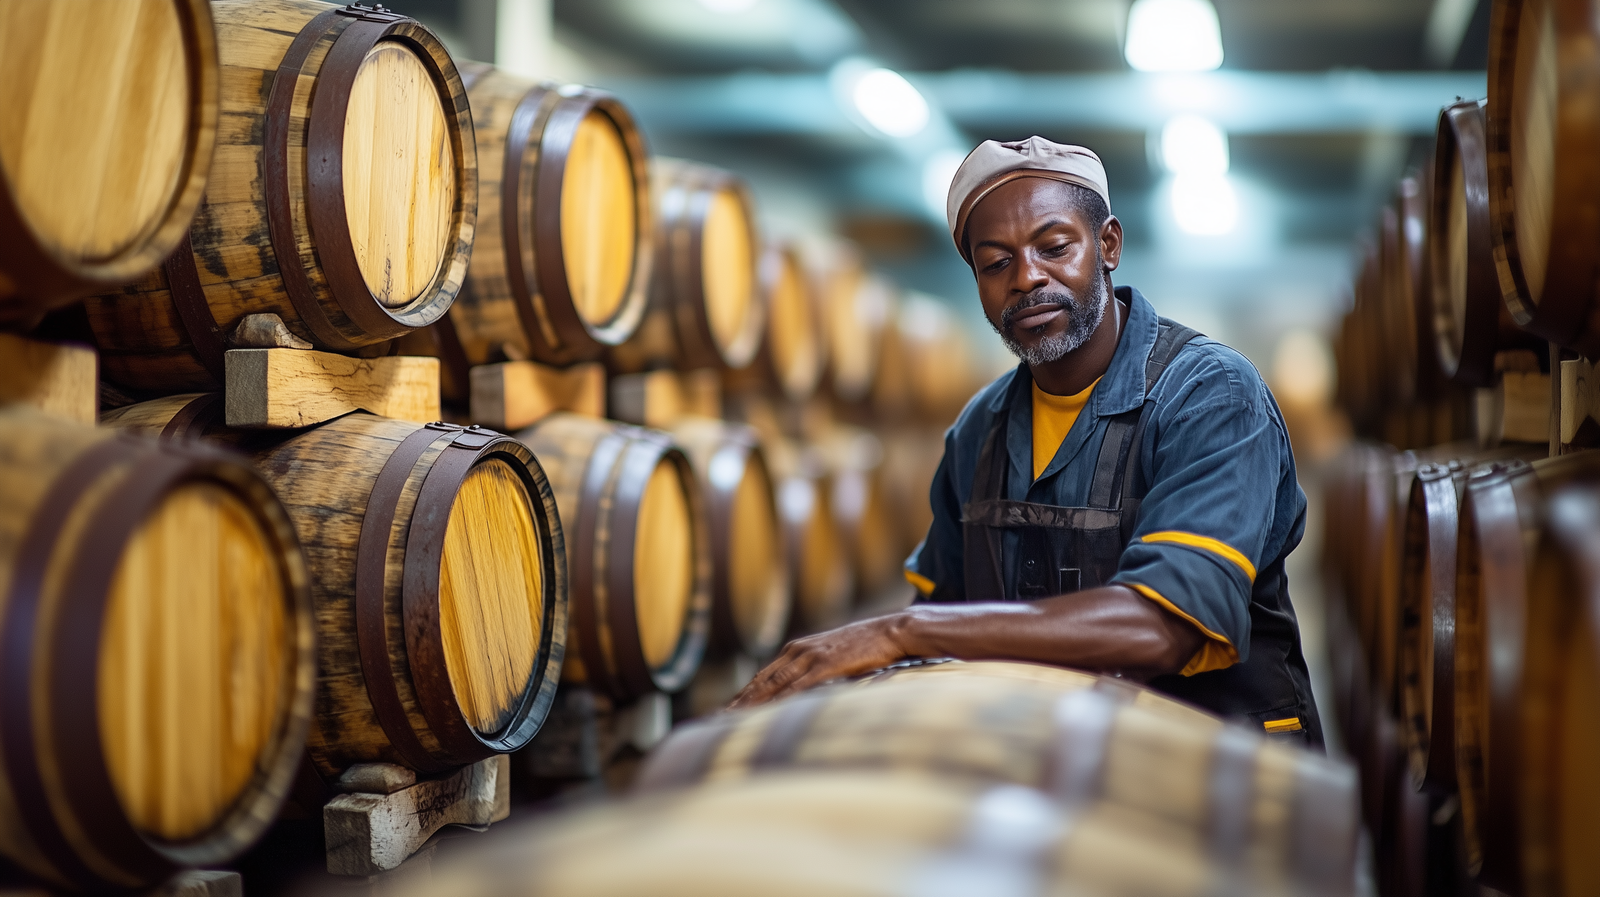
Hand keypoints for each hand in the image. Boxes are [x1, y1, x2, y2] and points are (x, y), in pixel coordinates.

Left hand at [728, 614, 913, 708]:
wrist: (891, 631)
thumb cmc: (865, 648)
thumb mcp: (832, 658)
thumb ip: (814, 673)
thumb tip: (801, 695)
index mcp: (796, 651)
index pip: (761, 678)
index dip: (741, 697)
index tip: (723, 714)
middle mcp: (797, 652)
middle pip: (760, 682)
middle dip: (737, 703)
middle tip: (714, 722)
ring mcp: (810, 658)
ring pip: (772, 686)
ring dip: (750, 705)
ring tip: (731, 722)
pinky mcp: (826, 665)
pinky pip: (798, 687)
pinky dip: (779, 702)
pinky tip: (767, 715)